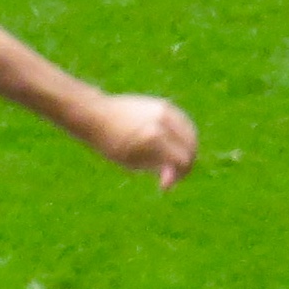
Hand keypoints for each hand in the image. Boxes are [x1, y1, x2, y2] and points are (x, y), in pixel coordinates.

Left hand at [81, 92, 197, 189]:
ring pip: (191, 133)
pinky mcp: (165, 104)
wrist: (97, 115)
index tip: (166, 184)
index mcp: (154, 137)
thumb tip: (173, 180)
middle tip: (172, 173)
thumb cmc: (112, 144)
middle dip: (186, 162)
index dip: (179, 175)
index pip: (183, 160)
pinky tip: (174, 146)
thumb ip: (156, 169)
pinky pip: (184, 123)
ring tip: (173, 160)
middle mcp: (163, 120)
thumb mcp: (133, 162)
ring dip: (188, 149)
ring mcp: (165, 109)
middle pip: (191, 146)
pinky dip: (184, 136)